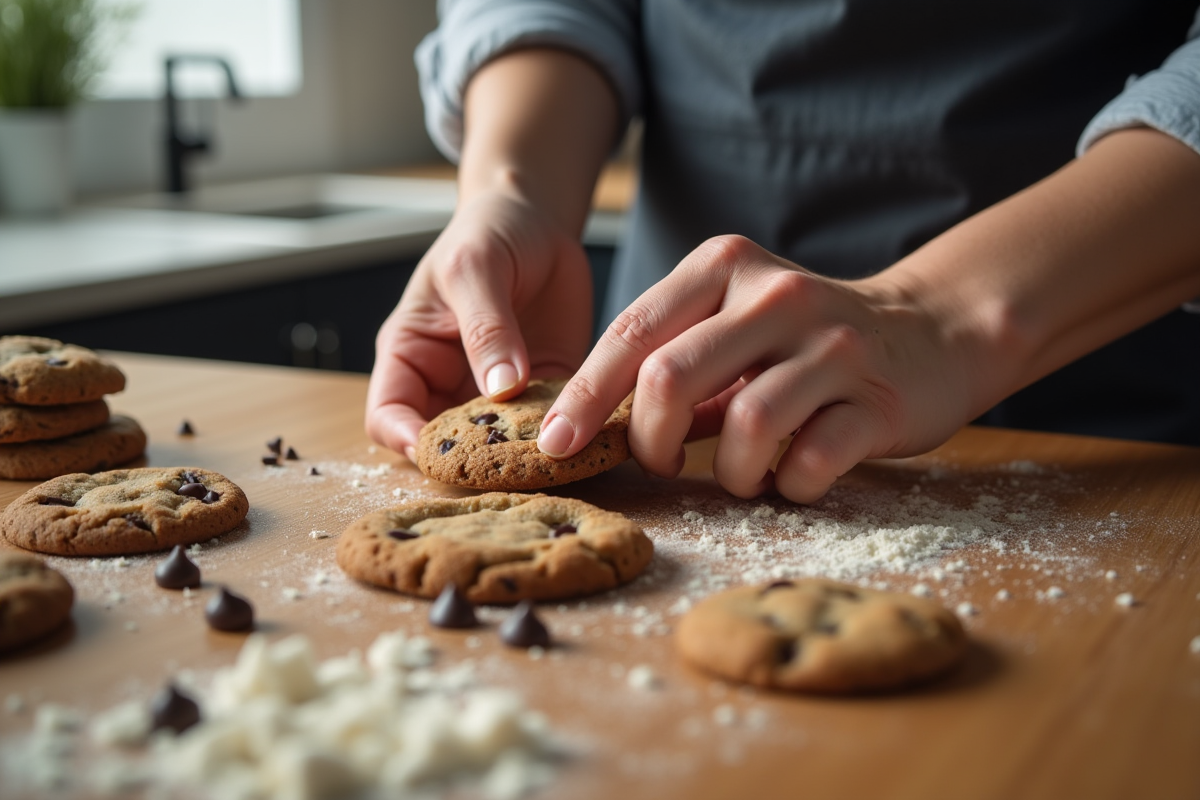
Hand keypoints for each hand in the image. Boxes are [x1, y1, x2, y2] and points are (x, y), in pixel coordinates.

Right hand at [366, 187, 593, 460]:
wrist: (538, 221)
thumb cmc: (487, 234)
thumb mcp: (475, 270)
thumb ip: (485, 329)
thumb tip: (501, 390)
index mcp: (411, 356)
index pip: (388, 416)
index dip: (406, 440)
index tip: (441, 451)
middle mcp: (448, 384)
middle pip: (444, 443)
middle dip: (470, 461)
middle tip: (508, 464)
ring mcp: (496, 394)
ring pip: (498, 445)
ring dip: (520, 455)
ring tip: (551, 453)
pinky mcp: (542, 391)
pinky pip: (547, 425)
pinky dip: (560, 434)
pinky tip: (582, 433)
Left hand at [537, 235, 980, 502]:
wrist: (931, 332)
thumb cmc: (805, 339)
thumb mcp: (733, 323)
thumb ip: (672, 359)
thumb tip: (594, 422)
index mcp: (725, 268)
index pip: (632, 331)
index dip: (585, 396)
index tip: (555, 443)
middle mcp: (776, 296)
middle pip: (670, 377)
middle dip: (648, 440)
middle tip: (658, 464)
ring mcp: (833, 345)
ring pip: (743, 426)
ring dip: (727, 472)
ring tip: (740, 474)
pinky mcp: (879, 399)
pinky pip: (809, 462)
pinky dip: (787, 486)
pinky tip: (792, 477)